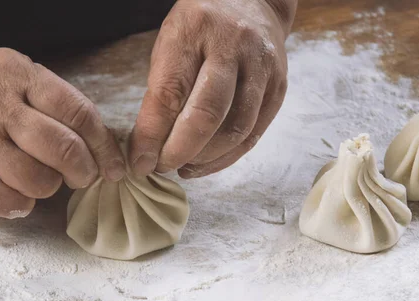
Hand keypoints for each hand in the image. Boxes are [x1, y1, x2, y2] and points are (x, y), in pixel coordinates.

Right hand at [0, 48, 124, 217]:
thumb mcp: (13, 78)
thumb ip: (54, 103)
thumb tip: (100, 148)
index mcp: (17, 75)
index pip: (79, 113)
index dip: (105, 146)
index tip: (114, 165)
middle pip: (65, 150)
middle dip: (85, 171)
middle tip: (82, 176)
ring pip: (42, 181)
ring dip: (50, 186)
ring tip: (37, 174)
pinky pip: (14, 204)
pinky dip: (23, 202)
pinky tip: (12, 187)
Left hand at [128, 0, 296, 177]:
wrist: (254, 1)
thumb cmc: (201, 28)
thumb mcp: (171, 44)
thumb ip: (162, 90)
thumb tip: (148, 146)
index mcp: (195, 30)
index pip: (169, 92)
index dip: (152, 135)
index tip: (139, 161)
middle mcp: (234, 47)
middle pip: (207, 114)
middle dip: (179, 150)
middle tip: (161, 166)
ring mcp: (262, 68)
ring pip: (236, 130)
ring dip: (205, 159)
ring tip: (183, 166)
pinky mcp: (279, 88)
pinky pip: (253, 135)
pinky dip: (227, 157)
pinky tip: (205, 163)